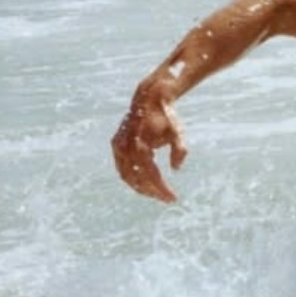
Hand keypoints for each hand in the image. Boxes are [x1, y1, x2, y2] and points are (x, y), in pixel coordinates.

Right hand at [111, 88, 187, 202]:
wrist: (149, 98)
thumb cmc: (166, 116)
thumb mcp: (177, 133)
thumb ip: (179, 151)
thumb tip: (176, 169)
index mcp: (141, 146)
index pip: (151, 176)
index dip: (162, 189)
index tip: (173, 198)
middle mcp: (126, 148)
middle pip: (137, 180)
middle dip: (152, 191)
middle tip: (166, 198)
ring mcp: (118, 146)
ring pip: (126, 176)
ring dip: (140, 187)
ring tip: (155, 193)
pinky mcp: (116, 143)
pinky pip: (122, 167)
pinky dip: (132, 177)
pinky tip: (144, 181)